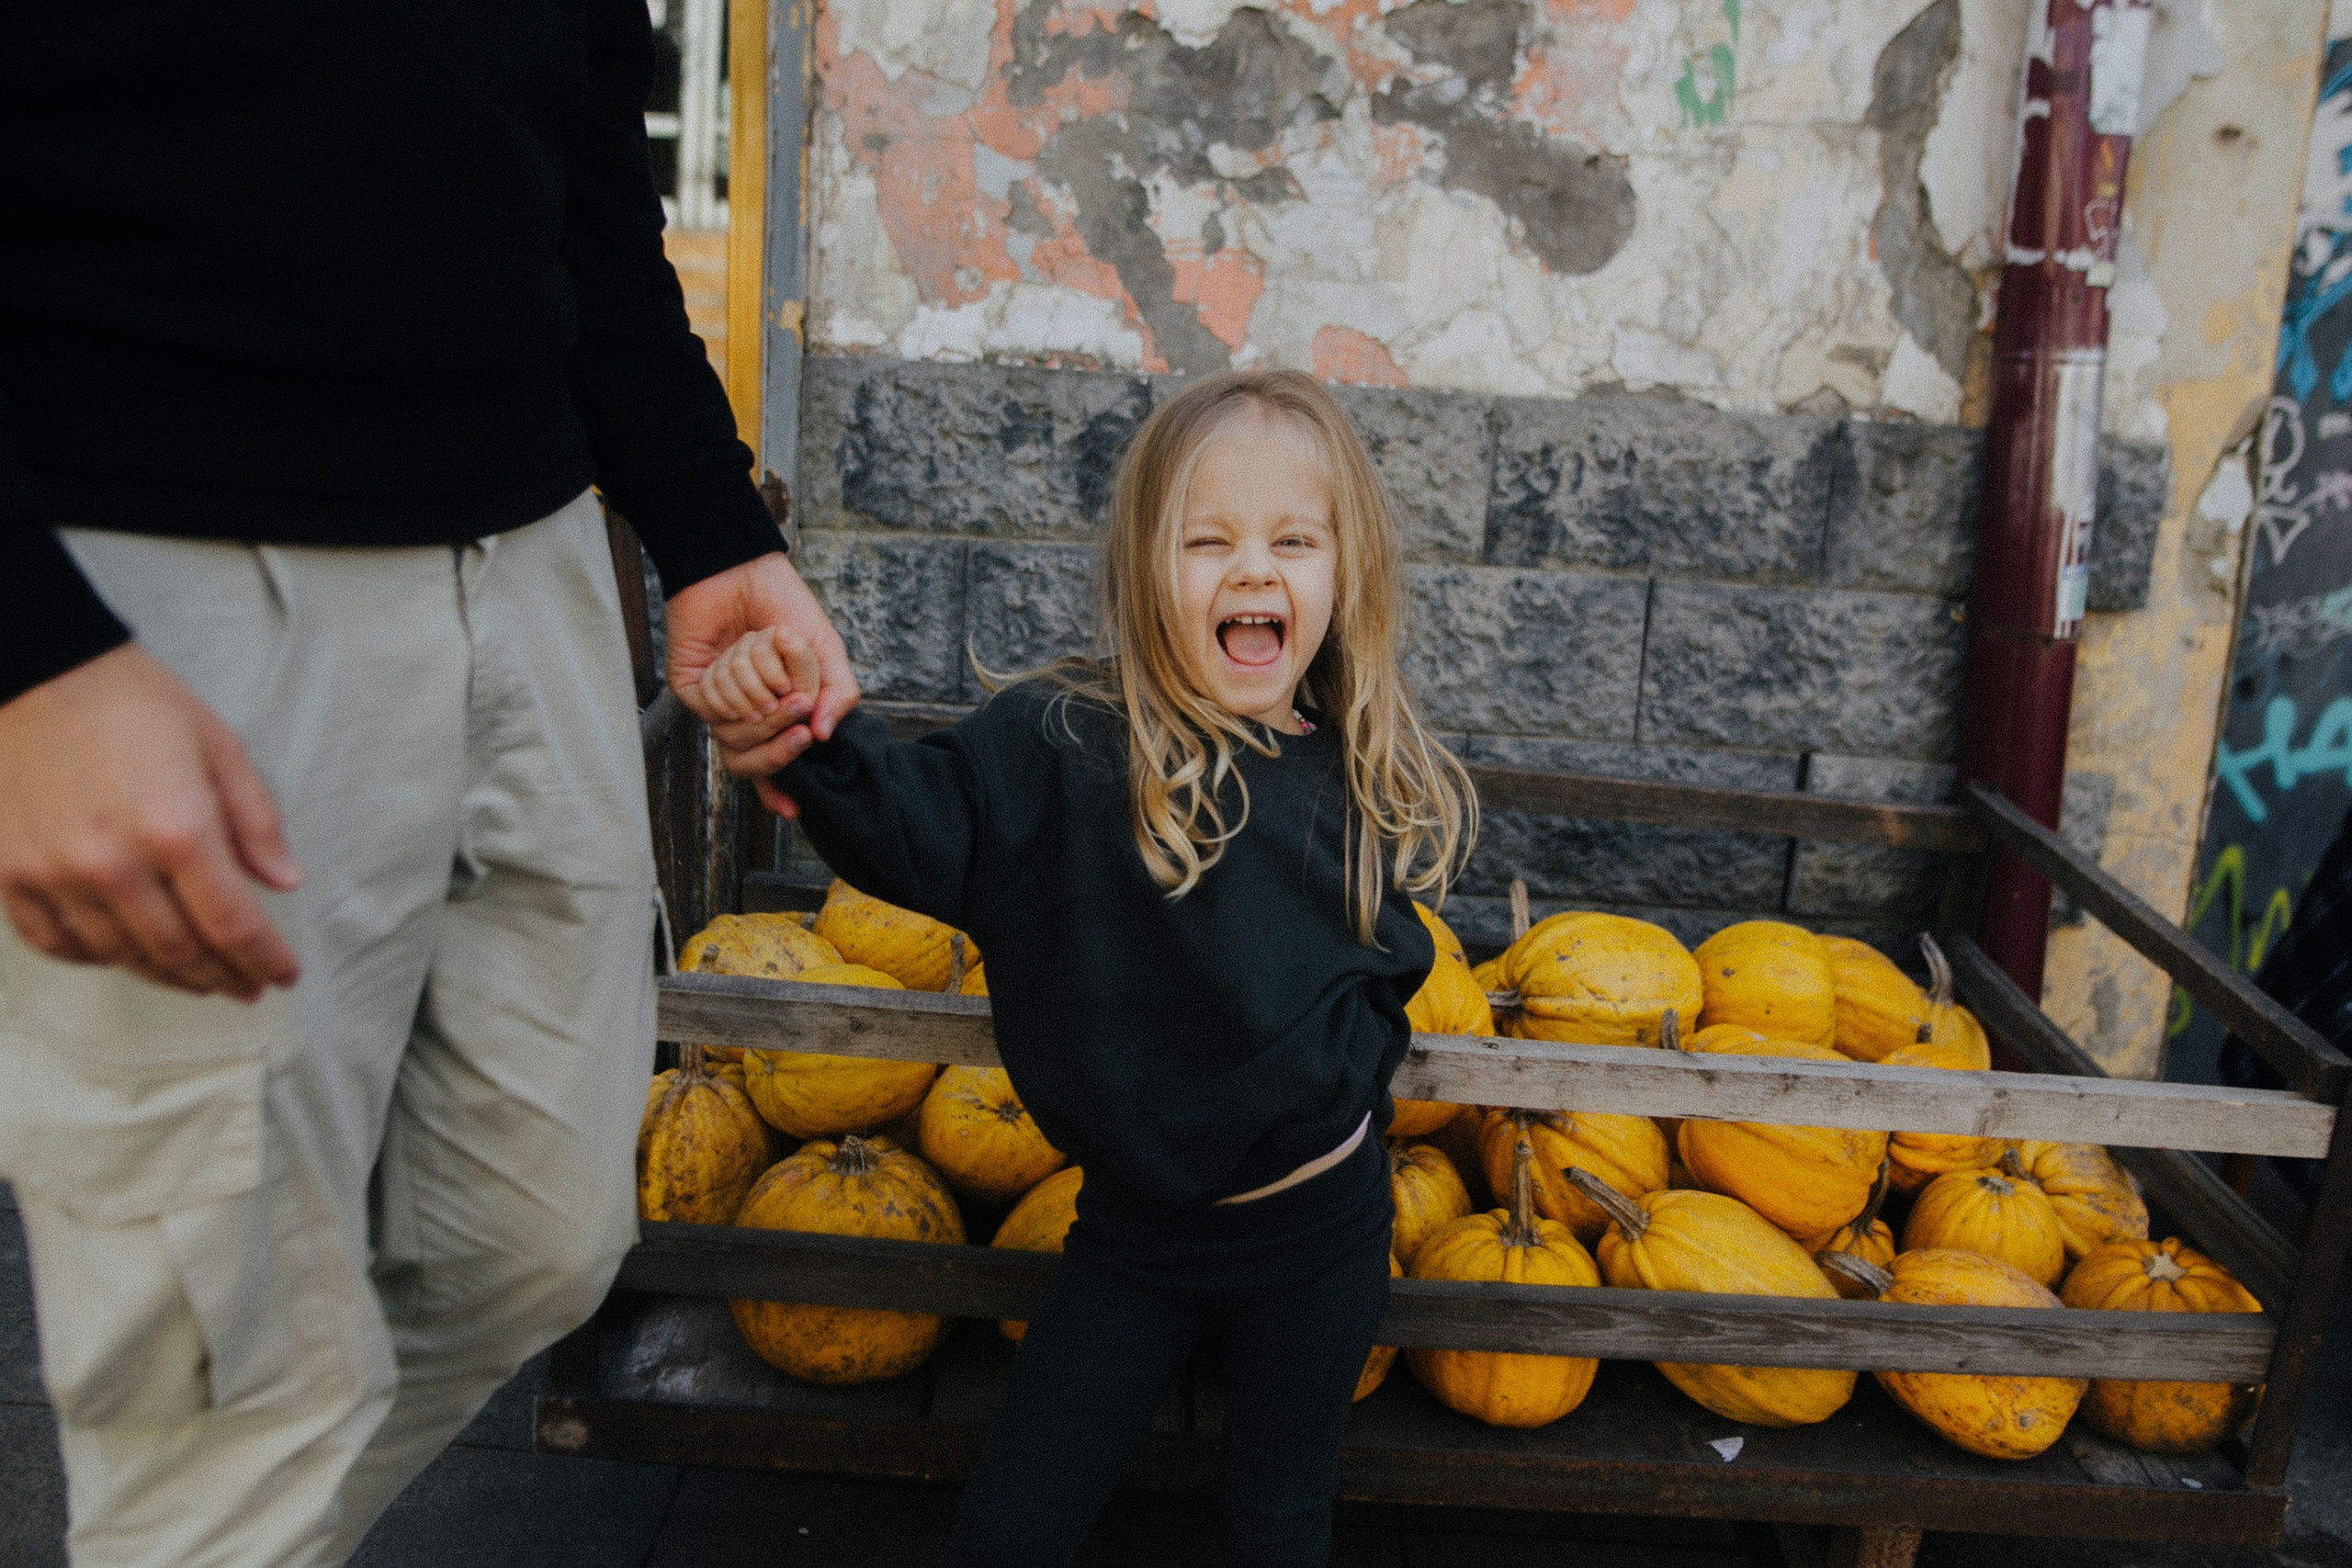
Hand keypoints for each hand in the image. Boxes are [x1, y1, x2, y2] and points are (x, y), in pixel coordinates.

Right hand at [0, 645, 303, 999]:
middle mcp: (114, 863)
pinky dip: (96, 958)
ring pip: (121, 955)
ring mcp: (54, 874)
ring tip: (198, 978)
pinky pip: (55, 942)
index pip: (232, 924)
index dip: (264, 959)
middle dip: (222, 977)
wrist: (31, 670)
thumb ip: (254, 820)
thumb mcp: (217, 746)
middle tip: (246, 986)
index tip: (283, 975)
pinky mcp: (8, 874)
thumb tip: (285, 882)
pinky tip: (124, 955)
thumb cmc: (131, 701)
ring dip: (167, 975)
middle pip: (179, 951)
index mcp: (177, 829)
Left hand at [694, 628, 825, 819]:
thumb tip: (823, 737)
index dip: (780, 793)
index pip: (773, 770)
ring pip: (737, 732)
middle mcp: (744, 719)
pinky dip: (736, 676)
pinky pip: (715, 706)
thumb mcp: (826, 653)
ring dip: (759, 687)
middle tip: (798, 707)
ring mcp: (716, 707)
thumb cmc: (785, 610)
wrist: (743, 572)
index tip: (793, 811)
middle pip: (752, 765)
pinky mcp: (690, 689)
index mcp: (777, 718)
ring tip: (767, 650)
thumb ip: (837, 695)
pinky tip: (740, 647)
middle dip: (778, 743)